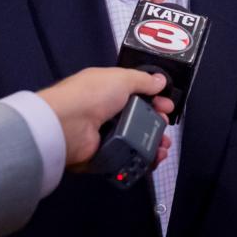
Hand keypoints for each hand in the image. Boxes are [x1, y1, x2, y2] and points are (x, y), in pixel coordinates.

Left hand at [36, 67, 172, 166]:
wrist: (68, 125)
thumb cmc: (92, 94)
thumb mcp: (121, 78)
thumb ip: (143, 80)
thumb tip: (160, 80)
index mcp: (108, 90)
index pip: (136, 95)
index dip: (154, 99)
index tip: (168, 105)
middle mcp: (107, 113)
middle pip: (139, 119)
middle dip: (157, 122)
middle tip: (166, 125)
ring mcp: (105, 136)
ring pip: (136, 140)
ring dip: (154, 142)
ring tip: (164, 146)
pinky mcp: (105, 156)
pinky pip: (128, 158)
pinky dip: (143, 159)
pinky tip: (154, 158)